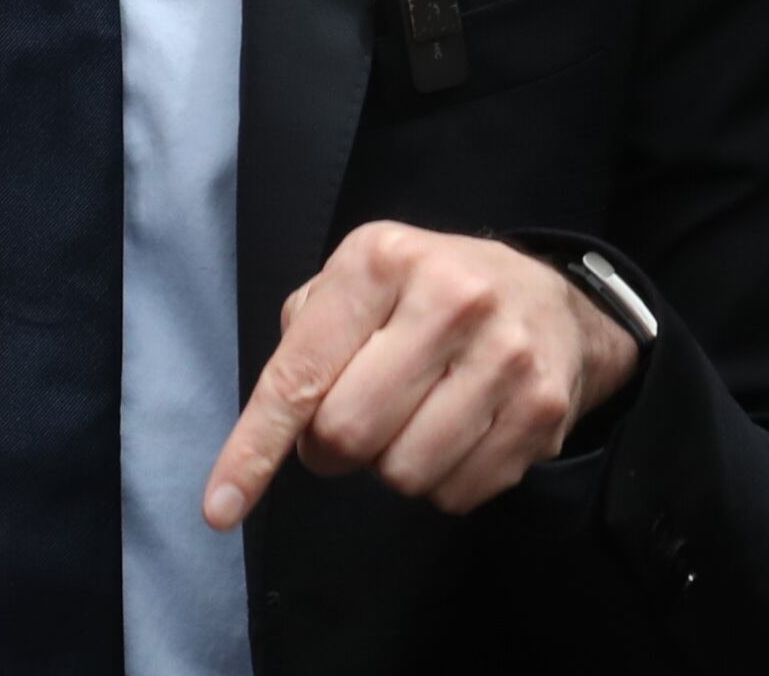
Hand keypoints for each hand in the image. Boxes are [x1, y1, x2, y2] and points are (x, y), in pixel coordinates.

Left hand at [202, 222, 640, 529]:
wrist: (549, 300)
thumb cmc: (425, 295)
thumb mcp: (357, 283)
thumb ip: (305, 342)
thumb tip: (279, 430)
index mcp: (381, 261)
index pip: (300, 374)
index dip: (255, 448)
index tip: (220, 507)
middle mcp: (450, 299)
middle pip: (348, 433)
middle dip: (333, 450)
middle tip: (352, 424)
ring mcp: (505, 355)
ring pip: (403, 473)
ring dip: (392, 466)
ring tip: (413, 419)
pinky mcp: (542, 409)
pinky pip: (457, 494)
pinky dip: (442, 482)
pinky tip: (458, 432)